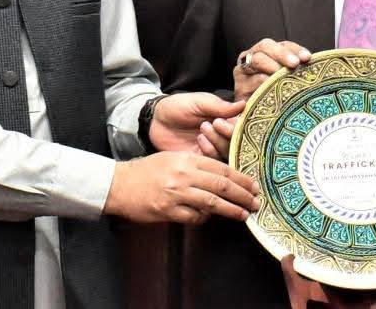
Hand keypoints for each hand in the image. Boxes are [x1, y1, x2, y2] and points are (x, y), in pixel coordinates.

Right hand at [103, 151, 259, 224]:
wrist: (120, 184)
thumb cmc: (147, 170)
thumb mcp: (173, 158)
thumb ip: (195, 164)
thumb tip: (221, 176)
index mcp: (186, 158)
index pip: (221, 167)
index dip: (240, 177)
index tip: (253, 185)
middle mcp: (184, 174)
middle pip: (221, 184)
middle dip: (242, 194)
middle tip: (256, 201)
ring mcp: (176, 193)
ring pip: (212, 202)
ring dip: (231, 210)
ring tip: (244, 214)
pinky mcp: (168, 210)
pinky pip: (194, 217)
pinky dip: (205, 218)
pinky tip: (211, 218)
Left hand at [149, 92, 243, 153]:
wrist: (156, 121)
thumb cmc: (178, 106)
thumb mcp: (199, 101)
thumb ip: (220, 106)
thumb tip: (244, 105)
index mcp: (225, 119)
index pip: (241, 127)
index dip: (236, 127)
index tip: (223, 121)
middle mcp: (222, 136)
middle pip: (237, 143)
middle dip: (227, 135)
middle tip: (214, 124)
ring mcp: (213, 149)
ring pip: (227, 154)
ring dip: (218, 142)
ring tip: (203, 130)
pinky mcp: (202, 161)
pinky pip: (214, 163)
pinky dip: (210, 152)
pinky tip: (200, 141)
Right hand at [233, 38, 310, 101]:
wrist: (255, 117)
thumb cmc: (276, 94)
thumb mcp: (287, 79)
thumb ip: (296, 69)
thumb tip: (310, 62)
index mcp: (267, 51)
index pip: (283, 44)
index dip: (295, 49)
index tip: (307, 58)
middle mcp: (252, 56)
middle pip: (266, 46)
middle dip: (282, 54)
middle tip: (294, 64)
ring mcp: (243, 71)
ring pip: (257, 61)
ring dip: (272, 67)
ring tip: (284, 75)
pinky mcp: (239, 88)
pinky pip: (251, 82)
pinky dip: (263, 84)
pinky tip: (274, 89)